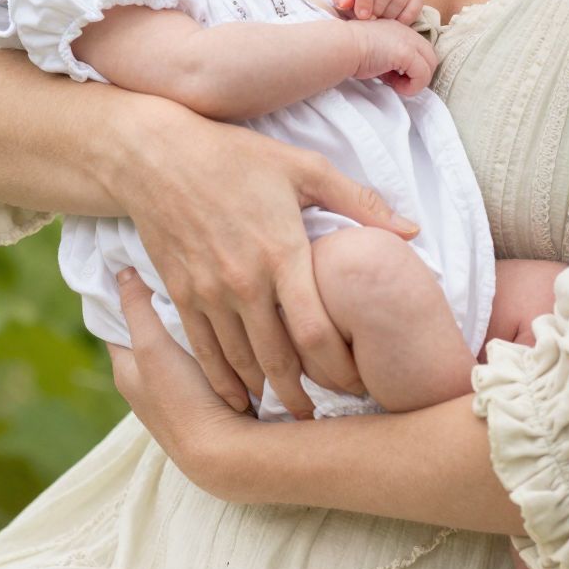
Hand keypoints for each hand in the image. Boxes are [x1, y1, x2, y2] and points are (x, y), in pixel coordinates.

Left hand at [107, 268, 259, 495]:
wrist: (225, 452)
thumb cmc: (182, 399)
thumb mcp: (151, 346)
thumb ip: (136, 309)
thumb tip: (121, 272)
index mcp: (126, 370)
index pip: (117, 322)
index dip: (125, 293)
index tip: (141, 264)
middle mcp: (146, 385)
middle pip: (148, 333)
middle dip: (159, 306)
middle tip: (180, 273)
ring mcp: (176, 394)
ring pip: (177, 348)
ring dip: (189, 325)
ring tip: (205, 294)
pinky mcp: (204, 401)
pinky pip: (202, 362)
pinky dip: (208, 344)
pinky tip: (225, 328)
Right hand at [114, 103, 420, 421]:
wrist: (156, 157)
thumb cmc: (235, 157)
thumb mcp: (303, 166)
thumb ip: (359, 200)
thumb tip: (412, 230)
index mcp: (282, 252)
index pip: (317, 330)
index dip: (340, 368)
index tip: (358, 384)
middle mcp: (244, 282)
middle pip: (279, 360)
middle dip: (305, 396)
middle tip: (328, 412)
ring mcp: (208, 292)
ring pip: (241, 362)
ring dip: (267, 393)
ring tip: (291, 411)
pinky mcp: (181, 294)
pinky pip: (204, 351)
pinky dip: (223, 381)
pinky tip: (240, 400)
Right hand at [346, 19, 437, 97]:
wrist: (340, 46)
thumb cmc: (349, 50)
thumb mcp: (374, 50)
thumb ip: (388, 57)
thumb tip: (396, 75)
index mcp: (398, 29)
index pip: (418, 50)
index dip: (409, 67)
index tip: (390, 74)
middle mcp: (406, 32)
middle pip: (429, 57)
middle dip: (417, 74)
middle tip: (396, 82)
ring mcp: (408, 42)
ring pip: (430, 65)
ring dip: (416, 81)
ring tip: (395, 85)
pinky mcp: (407, 54)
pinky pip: (423, 75)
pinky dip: (413, 86)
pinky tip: (396, 87)